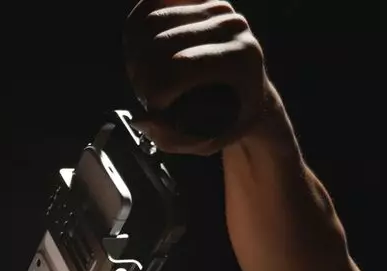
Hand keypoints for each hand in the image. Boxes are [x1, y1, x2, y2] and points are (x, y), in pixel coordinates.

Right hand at [124, 0, 271, 154]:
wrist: (250, 94)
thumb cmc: (226, 120)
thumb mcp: (202, 141)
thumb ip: (169, 136)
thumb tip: (141, 118)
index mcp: (240, 58)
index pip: (177, 66)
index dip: (153, 92)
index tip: (157, 110)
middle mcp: (233, 27)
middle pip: (159, 43)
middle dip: (141, 74)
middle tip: (147, 93)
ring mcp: (219, 8)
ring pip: (150, 22)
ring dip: (136, 55)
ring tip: (146, 75)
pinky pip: (151, 4)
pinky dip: (136, 28)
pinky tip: (141, 50)